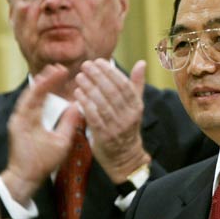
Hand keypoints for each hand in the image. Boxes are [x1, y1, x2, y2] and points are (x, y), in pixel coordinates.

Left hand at [1, 64, 79, 205]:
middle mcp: (19, 116)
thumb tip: (77, 107)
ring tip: (54, 75)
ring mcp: (19, 119)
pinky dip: (39, 95)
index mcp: (26, 120)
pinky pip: (30, 104)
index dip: (50, 80)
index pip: (37, 94)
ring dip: (42, 85)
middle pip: (31, 91)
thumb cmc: (41, 163)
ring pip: (30, 97)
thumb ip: (69, 123)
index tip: (62, 71)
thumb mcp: (60, 144)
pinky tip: (47, 90)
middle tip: (59, 69)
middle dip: (46, 79)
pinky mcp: (21, 123)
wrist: (23, 177)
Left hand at [74, 59, 150, 183]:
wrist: (124, 157)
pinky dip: (84, 103)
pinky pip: (93, 116)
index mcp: (136, 107)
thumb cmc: (127, 127)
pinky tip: (77, 93)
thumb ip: (136, 84)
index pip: (124, 85)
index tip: (99, 62)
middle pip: (112, 92)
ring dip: (89, 87)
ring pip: (102, 103)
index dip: (111, 72)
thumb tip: (142, 62)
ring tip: (79, 77)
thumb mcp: (135, 106)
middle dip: (97, 76)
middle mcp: (128, 116)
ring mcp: (116, 127)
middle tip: (85, 65)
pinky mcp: (104, 136)